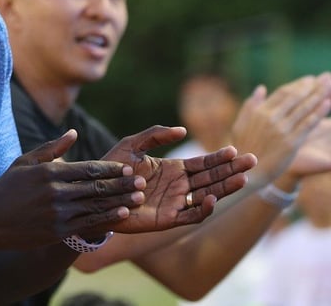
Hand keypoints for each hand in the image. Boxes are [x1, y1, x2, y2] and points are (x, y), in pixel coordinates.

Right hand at [0, 130, 144, 249]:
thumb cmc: (5, 189)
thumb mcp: (24, 162)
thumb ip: (51, 148)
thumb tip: (73, 133)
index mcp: (49, 172)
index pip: (88, 169)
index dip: (110, 168)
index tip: (127, 168)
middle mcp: (56, 192)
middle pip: (97, 187)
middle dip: (122, 184)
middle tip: (141, 180)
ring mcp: (58, 213)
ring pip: (97, 205)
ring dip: (120, 201)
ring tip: (138, 197)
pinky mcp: (57, 231)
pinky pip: (88, 223)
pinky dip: (108, 218)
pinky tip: (121, 214)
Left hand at [101, 126, 256, 233]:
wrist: (96, 194)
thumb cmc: (112, 168)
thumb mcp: (132, 145)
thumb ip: (155, 134)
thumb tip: (183, 130)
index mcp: (174, 169)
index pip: (204, 163)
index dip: (220, 158)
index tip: (236, 150)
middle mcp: (179, 186)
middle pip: (212, 178)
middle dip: (232, 170)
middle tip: (252, 161)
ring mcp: (176, 202)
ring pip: (208, 194)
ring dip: (225, 187)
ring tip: (243, 178)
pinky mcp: (168, 219)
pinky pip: (192, 214)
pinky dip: (203, 207)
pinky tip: (212, 197)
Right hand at [231, 73, 330, 180]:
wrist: (248, 171)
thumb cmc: (243, 147)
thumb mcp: (241, 124)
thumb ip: (251, 105)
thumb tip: (261, 88)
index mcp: (259, 112)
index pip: (282, 93)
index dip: (297, 85)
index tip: (309, 80)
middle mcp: (271, 118)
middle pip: (295, 98)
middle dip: (311, 87)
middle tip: (324, 79)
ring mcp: (282, 130)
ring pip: (303, 108)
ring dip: (318, 96)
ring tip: (329, 86)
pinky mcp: (292, 142)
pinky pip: (308, 124)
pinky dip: (318, 113)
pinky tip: (327, 104)